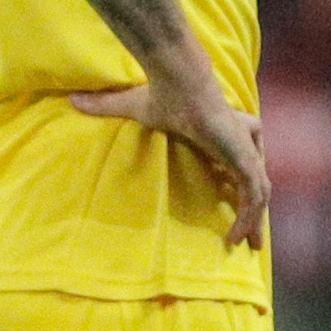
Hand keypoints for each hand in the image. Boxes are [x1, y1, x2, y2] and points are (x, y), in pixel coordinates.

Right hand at [70, 60, 271, 244]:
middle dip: (254, 213)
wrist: (179, 84)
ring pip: (258, 194)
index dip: (236, 187)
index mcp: (223, 134)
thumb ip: (105, 107)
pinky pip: (251, 196)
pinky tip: (234, 238)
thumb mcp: (132, 107)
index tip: (228, 205)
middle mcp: (240, 143)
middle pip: (254, 184)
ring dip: (253, 222)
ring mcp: (246, 151)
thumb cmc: (162, 94)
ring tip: (246, 247)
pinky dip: (246, 218)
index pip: (237, 166)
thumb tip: (73, 101)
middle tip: (250, 241)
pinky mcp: (245, 158)